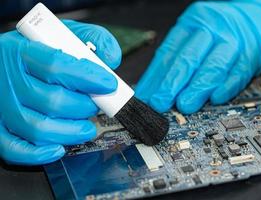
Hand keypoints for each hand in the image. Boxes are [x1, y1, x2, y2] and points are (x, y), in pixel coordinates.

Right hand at [0, 20, 120, 164]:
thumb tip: (111, 59)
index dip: (88, 78)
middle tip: (96, 104)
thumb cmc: (35, 50)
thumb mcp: (62, 33)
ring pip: (38, 128)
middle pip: (52, 101)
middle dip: (85, 107)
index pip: (57, 66)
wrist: (2, 62)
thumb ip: (91, 38)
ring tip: (86, 127)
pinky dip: (40, 154)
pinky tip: (59, 147)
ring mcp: (1, 106)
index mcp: (22, 51)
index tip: (109, 84)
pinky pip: (14, 149)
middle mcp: (7, 79)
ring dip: (72, 132)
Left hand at [135, 0, 260, 113]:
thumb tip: (152, 89)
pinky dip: (226, 87)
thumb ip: (175, 60)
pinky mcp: (251, 55)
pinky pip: (239, 73)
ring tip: (184, 105)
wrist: (256, 18)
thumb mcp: (193, 37)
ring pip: (213, 66)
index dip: (155, 77)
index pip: (168, 52)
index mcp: (192, 23)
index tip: (146, 96)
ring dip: (197, 89)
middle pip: (188, 58)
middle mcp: (212, 30)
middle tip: (160, 102)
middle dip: (171, 84)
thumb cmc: (219, 32)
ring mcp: (233, 42)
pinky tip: (215, 98)